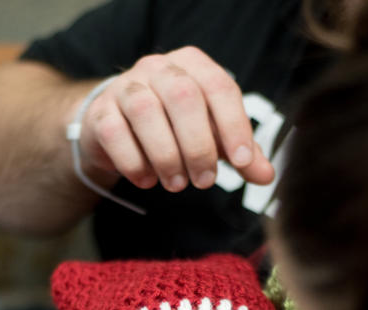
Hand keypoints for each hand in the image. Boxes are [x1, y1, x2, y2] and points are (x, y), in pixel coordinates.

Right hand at [78, 46, 274, 192]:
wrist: (116, 131)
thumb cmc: (173, 130)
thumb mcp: (211, 138)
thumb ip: (240, 155)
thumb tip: (267, 176)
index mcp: (192, 65)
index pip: (219, 87)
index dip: (233, 125)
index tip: (241, 162)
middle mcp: (158, 68)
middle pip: (183, 96)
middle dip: (198, 145)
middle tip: (205, 181)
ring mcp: (125, 87)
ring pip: (146, 111)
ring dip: (166, 155)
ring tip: (176, 184)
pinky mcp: (100, 113)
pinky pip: (115, 133)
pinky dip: (134, 162)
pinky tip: (147, 180)